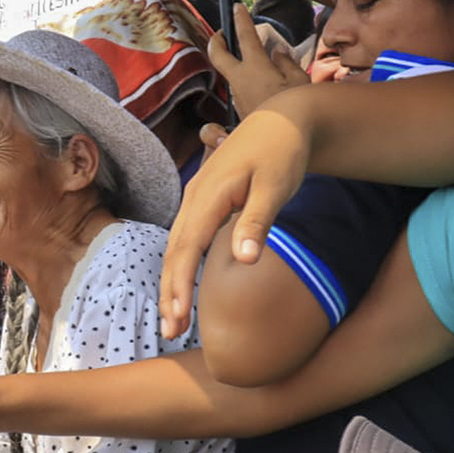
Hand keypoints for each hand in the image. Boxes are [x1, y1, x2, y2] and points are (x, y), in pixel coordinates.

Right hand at [159, 107, 309, 337]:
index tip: (179, 318)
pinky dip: (180, 266)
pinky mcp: (203, 202)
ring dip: (172, 283)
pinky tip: (183, 285)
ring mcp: (195, 199)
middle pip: (174, 252)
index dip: (180, 285)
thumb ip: (257, 221)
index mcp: (208, 196)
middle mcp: (194, 198)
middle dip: (169, 293)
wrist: (283, 120)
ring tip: (173, 318)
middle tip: (170, 332)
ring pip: (176, 247)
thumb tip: (245, 260)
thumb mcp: (276, 186)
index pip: (187, 248)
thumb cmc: (283, 152)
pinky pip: (184, 239)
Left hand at [210, 4, 309, 117]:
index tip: (237, 7)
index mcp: (256, 66)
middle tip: (221, 33)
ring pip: (229, 75)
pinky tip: (254, 84)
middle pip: (217, 55)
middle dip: (216, 40)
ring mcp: (237, 96)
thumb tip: (277, 52)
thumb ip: (286, 63)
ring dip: (233, 65)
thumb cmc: (296, 109)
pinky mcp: (239, 110)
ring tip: (246, 59)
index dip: (241, 19)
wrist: (281, 140)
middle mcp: (240, 79)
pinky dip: (242, 81)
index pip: (245, 36)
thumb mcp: (299, 82)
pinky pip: (238, 89)